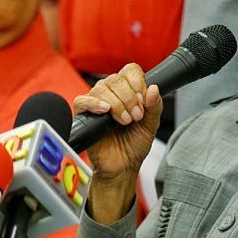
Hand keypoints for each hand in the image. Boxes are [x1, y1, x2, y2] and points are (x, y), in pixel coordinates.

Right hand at [73, 64, 162, 223]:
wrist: (122, 166)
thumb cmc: (134, 145)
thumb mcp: (151, 126)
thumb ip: (155, 107)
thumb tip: (154, 88)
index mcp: (128, 91)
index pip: (130, 71)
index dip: (138, 83)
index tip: (144, 101)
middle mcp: (111, 93)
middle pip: (116, 78)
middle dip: (130, 98)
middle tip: (136, 117)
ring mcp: (96, 102)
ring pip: (101, 88)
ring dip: (117, 104)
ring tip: (124, 121)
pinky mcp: (83, 115)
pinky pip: (82, 100)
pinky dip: (94, 103)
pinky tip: (105, 111)